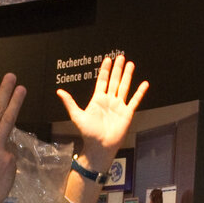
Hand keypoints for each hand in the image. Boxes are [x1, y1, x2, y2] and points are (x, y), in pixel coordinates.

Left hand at [56, 54, 148, 170]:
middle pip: (115, 81)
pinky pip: (134, 101)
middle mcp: (109, 100)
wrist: (100, 146)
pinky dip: (140, 92)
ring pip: (124, 87)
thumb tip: (59, 91)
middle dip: (118, 69)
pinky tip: (144, 84)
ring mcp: (119, 106)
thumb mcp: (77, 116)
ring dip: (128, 76)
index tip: (108, 59)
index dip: (105, 70)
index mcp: (97, 99)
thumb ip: (70, 103)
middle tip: (121, 56)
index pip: (102, 81)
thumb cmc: (88, 133)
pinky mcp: (127, 113)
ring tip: (131, 64)